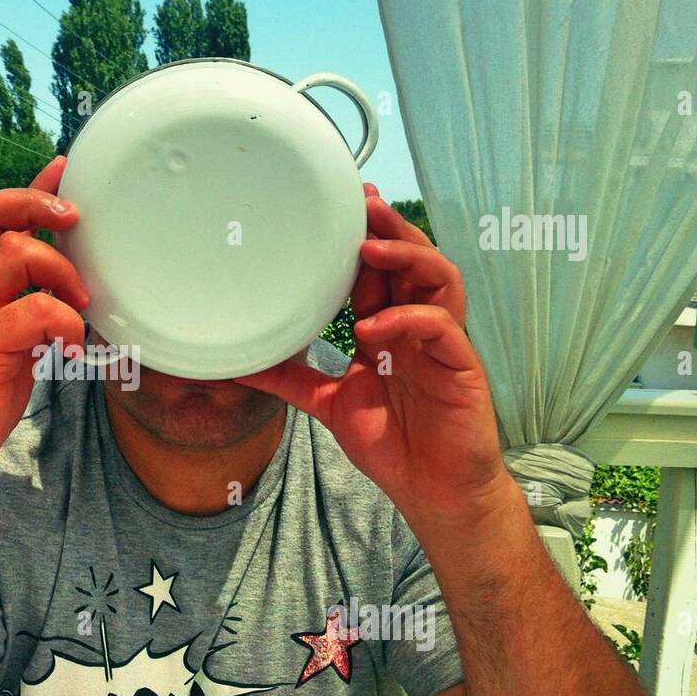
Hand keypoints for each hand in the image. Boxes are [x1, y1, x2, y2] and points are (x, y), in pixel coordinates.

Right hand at [0, 156, 87, 485]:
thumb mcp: (9, 344)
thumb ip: (31, 312)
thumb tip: (76, 296)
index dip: (29, 187)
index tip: (63, 170)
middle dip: (40, 203)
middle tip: (77, 223)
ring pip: (16, 252)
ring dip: (62, 271)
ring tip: (80, 305)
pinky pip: (34, 310)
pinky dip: (65, 325)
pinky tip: (69, 351)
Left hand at [236, 185, 512, 523]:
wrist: (433, 491)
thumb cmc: (392, 444)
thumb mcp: (327, 403)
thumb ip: (289, 379)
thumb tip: (234, 366)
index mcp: (390, 329)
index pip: (380, 271)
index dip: (363, 237)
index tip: (338, 207)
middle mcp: (419, 328)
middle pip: (413, 259)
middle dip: (388, 228)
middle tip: (360, 204)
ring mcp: (443, 344)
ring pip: (439, 278)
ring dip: (405, 257)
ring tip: (367, 250)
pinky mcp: (462, 366)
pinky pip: (440, 326)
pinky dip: (407, 318)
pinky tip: (373, 326)